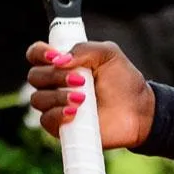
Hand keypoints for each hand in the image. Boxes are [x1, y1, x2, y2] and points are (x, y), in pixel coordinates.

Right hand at [26, 40, 154, 147]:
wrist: (137, 109)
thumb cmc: (123, 80)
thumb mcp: (110, 54)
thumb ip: (86, 49)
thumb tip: (60, 60)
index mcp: (65, 62)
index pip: (37, 54)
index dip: (39, 53)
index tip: (54, 57)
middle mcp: (56, 82)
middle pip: (35, 75)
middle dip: (55, 76)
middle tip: (81, 80)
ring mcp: (56, 104)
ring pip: (38, 98)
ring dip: (58, 96)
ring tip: (83, 98)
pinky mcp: (59, 125)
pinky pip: (45, 119)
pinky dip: (58, 114)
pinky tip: (75, 112)